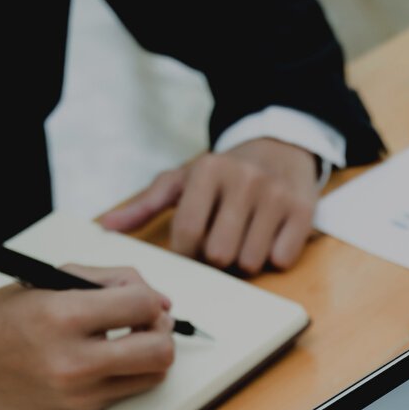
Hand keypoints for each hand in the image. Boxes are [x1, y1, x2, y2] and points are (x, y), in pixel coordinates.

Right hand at [0, 265, 174, 409]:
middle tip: (148, 321)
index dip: (151, 298)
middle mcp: (74, 360)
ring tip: (131, 338)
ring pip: (154, 376)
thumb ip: (109, 282)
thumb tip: (159, 301)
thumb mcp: (50, 281)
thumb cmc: (5, 316)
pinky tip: (109, 357)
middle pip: (160, 350)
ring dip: (153, 354)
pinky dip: (130, 371)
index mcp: (63, 316)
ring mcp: (80, 391)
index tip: (143, 297)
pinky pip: (129, 390)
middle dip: (162, 330)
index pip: (142, 305)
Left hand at [99, 139, 320, 273]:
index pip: (188, 235)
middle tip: (222, 243)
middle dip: (217, 258)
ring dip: (245, 261)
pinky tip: (270, 237)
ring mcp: (275, 195)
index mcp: (208, 170)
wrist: (281, 147)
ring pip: (250, 262)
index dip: (188, 253)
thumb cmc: (224, 172)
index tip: (194, 247)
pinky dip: (274, 257)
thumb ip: (145, 205)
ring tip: (245, 239)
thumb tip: (106, 229)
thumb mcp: (183, 179)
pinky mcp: (302, 211)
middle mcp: (243, 179)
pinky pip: (281, 260)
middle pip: (219, 254)